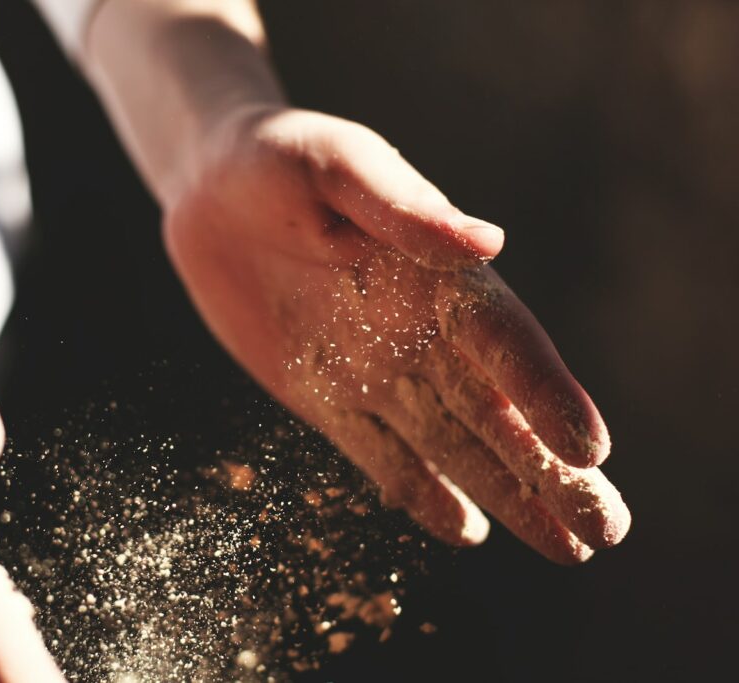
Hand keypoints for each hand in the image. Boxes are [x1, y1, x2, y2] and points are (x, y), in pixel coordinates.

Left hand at [164, 107, 629, 562]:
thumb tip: (487, 246)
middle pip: (498, 412)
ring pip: (452, 446)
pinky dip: (421, 493)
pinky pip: (379, 454)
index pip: (507, 343)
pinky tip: (464, 531)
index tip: (591, 451)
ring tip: (567, 549)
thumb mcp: (340, 167)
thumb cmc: (282, 159)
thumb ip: (405, 208)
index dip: (549, 395)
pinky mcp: (325, 397)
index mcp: (440, 276)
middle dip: (554, 472)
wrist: (214, 191)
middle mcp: (421, 333)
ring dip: (508, 496)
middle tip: (609, 529)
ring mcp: (375, 371)